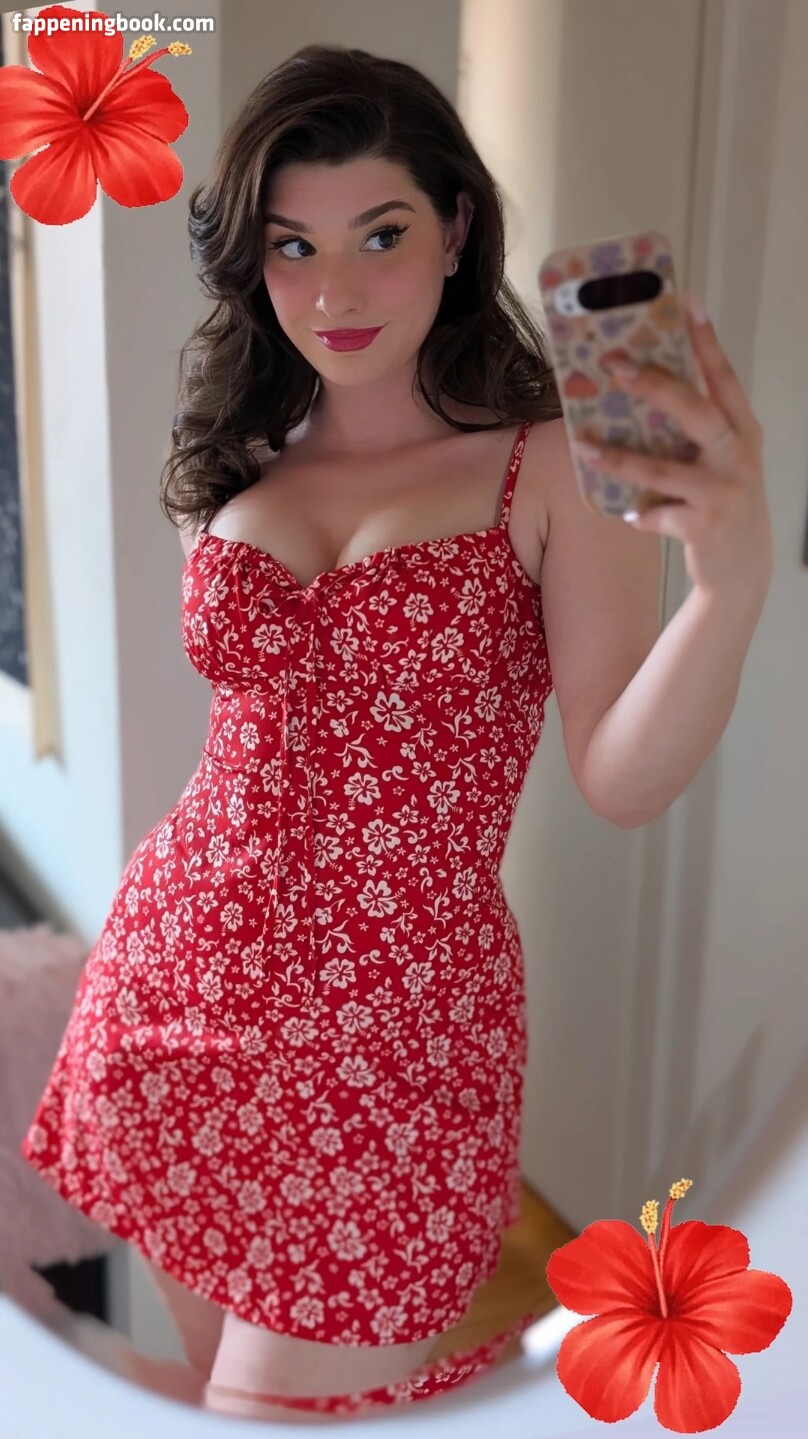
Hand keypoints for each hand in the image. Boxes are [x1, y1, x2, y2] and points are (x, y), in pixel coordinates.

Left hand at [573, 294, 772, 600]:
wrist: (743, 570)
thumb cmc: (723, 503)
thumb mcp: (721, 461)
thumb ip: (697, 430)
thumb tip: (643, 389)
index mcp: (742, 432)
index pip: (723, 378)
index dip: (706, 341)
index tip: (688, 303)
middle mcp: (738, 456)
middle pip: (696, 410)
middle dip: (655, 385)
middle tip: (616, 364)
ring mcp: (724, 492)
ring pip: (664, 468)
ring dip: (619, 458)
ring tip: (583, 445)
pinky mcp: (705, 526)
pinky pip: (658, 514)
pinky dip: (640, 514)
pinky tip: (630, 514)